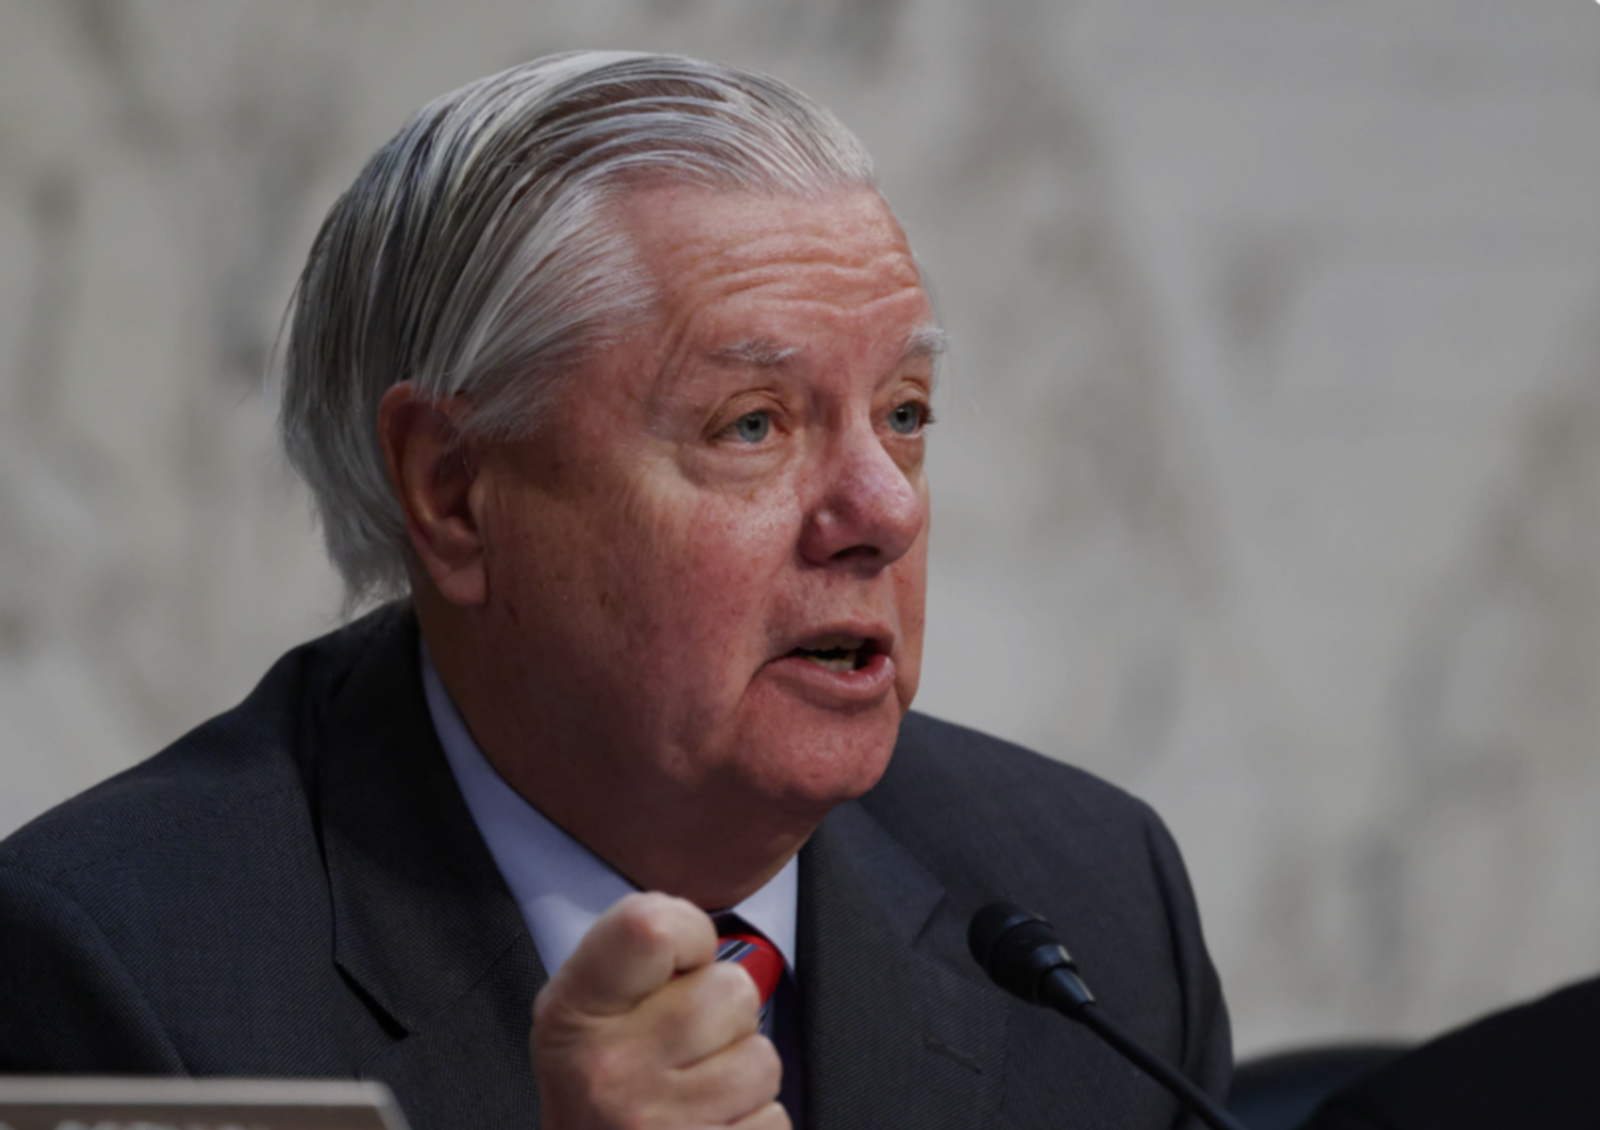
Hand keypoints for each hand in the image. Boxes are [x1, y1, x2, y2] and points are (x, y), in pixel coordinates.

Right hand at [531, 892, 789, 1129]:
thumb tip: (710, 943)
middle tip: (689, 1046)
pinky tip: (709, 1126)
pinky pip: (774, 1120)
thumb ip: (636, 963)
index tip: (686, 960)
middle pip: (733, 991)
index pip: (653, 927)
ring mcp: (655, 1121)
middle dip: (728, 1017)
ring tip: (699, 1092)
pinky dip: (753, 1123)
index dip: (690, 934)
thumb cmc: (598, 1091)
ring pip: (762, 1060)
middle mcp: (610, 1066)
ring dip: (743, 1077)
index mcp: (576, 1011)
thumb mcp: (585, 1013)